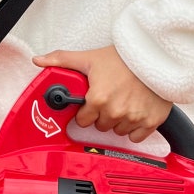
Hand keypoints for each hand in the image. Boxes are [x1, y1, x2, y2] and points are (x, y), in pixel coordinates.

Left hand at [32, 46, 172, 142]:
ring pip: (118, 130)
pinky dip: (135, 128)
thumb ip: (61, 60)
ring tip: (123, 101)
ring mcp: (134, 118)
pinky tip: (135, 111)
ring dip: (118, 120)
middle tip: (109, 98)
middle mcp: (115, 112)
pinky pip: (136, 137)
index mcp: (98, 99)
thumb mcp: (89, 58)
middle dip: (102, 114)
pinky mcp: (150, 122)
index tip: (91, 102)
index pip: (82, 120)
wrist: (154, 56)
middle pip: (100, 125)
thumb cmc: (123, 58)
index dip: (85, 111)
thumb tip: (38, 60)